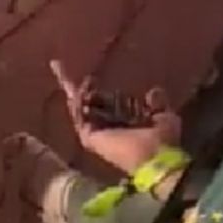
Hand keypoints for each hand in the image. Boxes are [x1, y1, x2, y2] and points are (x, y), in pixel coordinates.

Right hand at [50, 59, 181, 178]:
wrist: (158, 157)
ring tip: (82, 77)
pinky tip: (83, 89)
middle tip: (58, 65)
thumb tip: (153, 91)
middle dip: (75, 86)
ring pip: (78, 106)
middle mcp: (106, 127)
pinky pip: (78, 115)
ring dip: (79, 90)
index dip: (94, 89)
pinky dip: (77, 101)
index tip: (88, 76)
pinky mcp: (89, 137)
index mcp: (121, 122)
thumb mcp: (164, 116)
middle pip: (84, 102)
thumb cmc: (163, 141)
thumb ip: (158, 104)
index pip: (103, 101)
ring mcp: (95, 133)